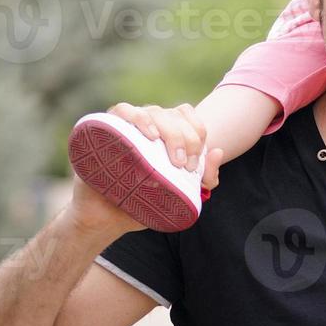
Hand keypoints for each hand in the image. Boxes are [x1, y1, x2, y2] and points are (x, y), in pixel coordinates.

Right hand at [66, 102, 224, 237]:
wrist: (109, 216)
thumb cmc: (146, 200)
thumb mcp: (182, 192)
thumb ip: (205, 176)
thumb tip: (218, 151)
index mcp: (170, 132)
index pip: (192, 121)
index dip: (198, 138)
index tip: (193, 166)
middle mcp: (152, 123)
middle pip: (175, 115)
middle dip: (186, 139)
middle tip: (183, 166)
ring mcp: (130, 123)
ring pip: (154, 111)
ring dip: (167, 130)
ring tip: (170, 157)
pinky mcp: (108, 126)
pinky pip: (123, 109)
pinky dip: (138, 117)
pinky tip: (149, 135)